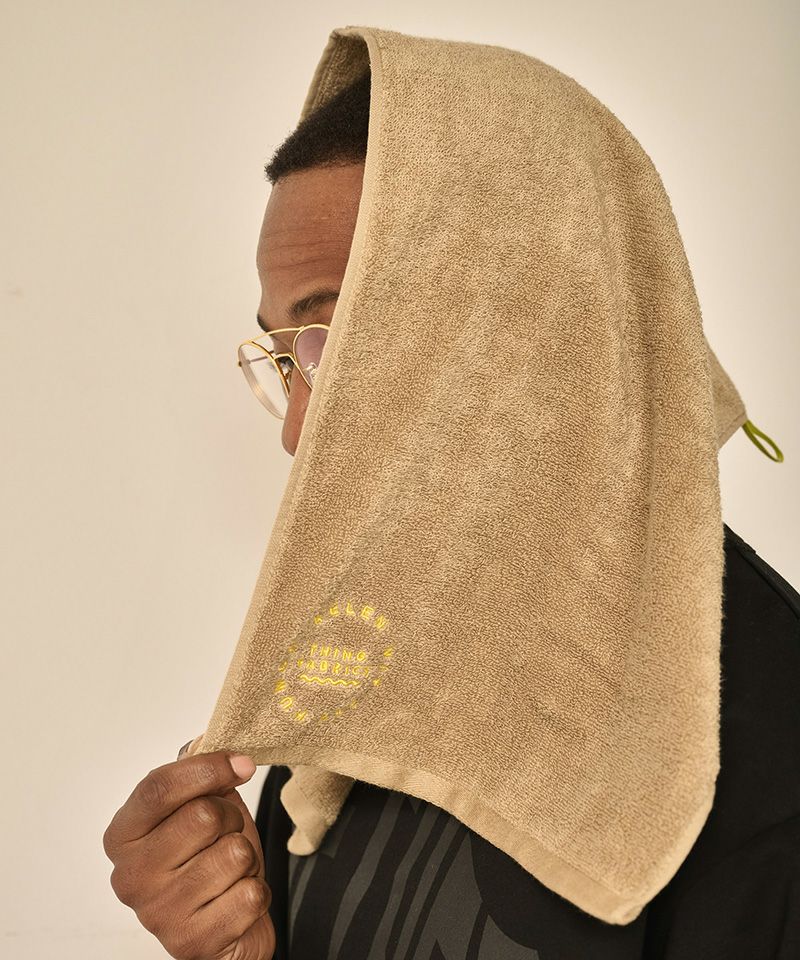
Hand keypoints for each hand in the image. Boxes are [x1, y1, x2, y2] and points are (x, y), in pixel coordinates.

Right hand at [102, 746, 274, 959]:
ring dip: (245, 857)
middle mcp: (130, 876)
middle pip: (203, 816)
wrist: (227, 926)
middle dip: (231, 819)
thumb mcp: (198, 807)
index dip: (207, 768)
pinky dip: (256, 892)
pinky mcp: (192, 943)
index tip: (241, 764)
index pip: (158, 787)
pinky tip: (236, 899)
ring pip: (234, 853)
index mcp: (122, 836)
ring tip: (229, 870)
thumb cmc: (209, 858)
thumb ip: (196, 772)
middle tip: (225, 835)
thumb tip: (208, 738)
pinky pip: (251, 894)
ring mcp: (158, 914)